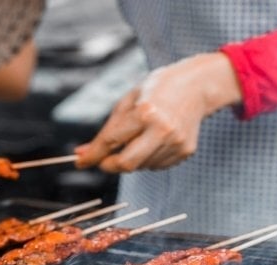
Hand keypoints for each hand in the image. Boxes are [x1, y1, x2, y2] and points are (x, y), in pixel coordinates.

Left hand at [74, 52, 241, 172]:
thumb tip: (83, 154)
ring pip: (141, 166)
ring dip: (132, 158)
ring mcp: (176, 143)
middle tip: (103, 160)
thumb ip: (108, 129)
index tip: (80, 162)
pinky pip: (157, 164)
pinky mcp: (185, 151)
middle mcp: (163, 130)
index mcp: (145, 112)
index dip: (92, 155)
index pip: (111, 141)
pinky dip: (148, 157)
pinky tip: (155, 139)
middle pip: (127, 164)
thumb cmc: (157, 90)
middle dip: (110, 165)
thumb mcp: (128, 101)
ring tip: (140, 135)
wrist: (196, 87)